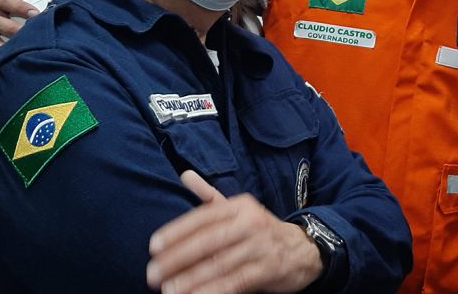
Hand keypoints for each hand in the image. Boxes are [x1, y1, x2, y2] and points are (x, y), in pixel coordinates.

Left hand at [146, 171, 321, 293]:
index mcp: (239, 206)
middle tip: (153, 273)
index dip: (177, 231)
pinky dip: (214, 291)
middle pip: (208, 242)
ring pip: (220, 265)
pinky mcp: (269, 270)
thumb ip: (209, 196)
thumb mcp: (238, 209)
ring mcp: (260, 247)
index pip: (203, 217)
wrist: (303, 248)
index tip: (154, 246)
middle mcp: (250, 223)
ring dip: (191, 280)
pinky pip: (236, 283)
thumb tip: (184, 175)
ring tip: (169, 290)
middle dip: (177, 259)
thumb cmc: (261, 229)